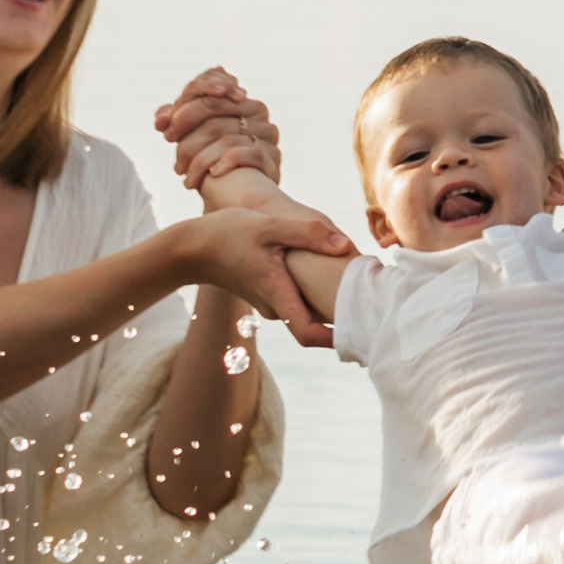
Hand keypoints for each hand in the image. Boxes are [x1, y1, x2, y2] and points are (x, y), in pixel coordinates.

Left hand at [155, 65, 280, 194]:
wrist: (234, 197)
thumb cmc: (210, 160)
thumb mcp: (191, 135)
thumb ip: (174, 120)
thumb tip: (161, 120)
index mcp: (239, 98)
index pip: (210, 88)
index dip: (184, 106)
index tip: (165, 130)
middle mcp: (257, 110)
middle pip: (214, 107)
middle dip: (186, 126)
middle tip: (169, 143)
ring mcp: (267, 133)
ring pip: (224, 134)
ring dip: (198, 156)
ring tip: (183, 173)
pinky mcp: (272, 157)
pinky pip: (243, 154)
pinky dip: (223, 163)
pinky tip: (212, 175)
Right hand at [177, 200, 350, 346]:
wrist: (191, 248)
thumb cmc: (226, 234)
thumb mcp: (268, 226)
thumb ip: (308, 234)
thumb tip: (345, 246)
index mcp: (277, 295)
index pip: (310, 334)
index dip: (337, 338)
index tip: (362, 329)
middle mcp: (275, 307)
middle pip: (314, 325)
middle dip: (341, 318)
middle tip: (371, 302)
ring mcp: (270, 303)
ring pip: (306, 312)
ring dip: (328, 304)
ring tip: (357, 286)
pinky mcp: (267, 294)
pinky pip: (297, 302)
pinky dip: (314, 294)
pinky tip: (331, 276)